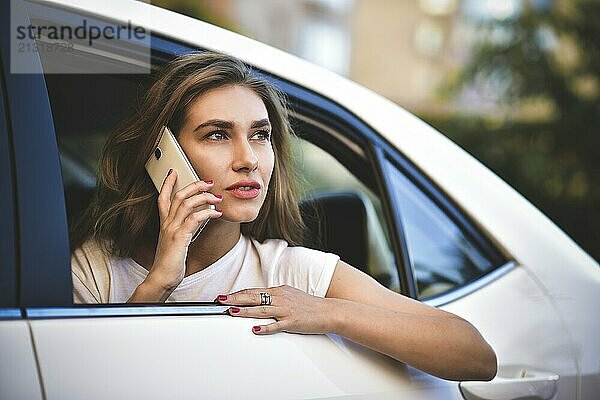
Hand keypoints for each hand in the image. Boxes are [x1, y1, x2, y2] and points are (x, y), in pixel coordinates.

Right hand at [137, 170, 222, 298]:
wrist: (162, 278)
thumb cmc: (170, 262)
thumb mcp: (176, 242)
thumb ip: (183, 230)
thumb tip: (197, 220)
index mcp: (165, 224)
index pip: (162, 198)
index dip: (167, 184)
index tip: (173, 172)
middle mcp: (167, 224)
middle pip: (178, 196)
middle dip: (194, 185)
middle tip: (208, 181)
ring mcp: (172, 229)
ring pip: (186, 203)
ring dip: (204, 197)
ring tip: (217, 197)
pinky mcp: (179, 237)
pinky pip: (194, 219)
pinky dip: (207, 213)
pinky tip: (217, 213)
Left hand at [216, 285, 334, 334]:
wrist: (329, 312)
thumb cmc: (310, 305)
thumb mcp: (290, 295)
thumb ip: (275, 296)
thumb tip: (261, 299)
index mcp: (278, 291)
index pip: (253, 291)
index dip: (237, 294)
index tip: (224, 297)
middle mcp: (280, 298)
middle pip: (254, 297)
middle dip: (235, 299)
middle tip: (221, 301)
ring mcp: (286, 310)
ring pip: (262, 309)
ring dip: (246, 311)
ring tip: (232, 312)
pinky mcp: (292, 322)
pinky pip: (276, 325)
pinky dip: (265, 327)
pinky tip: (255, 329)